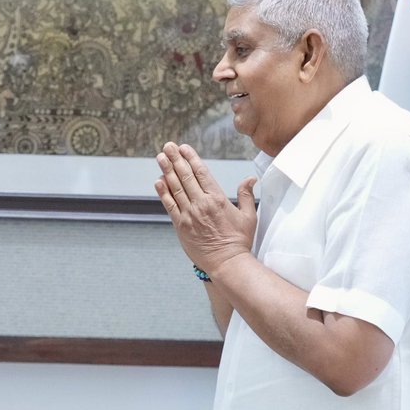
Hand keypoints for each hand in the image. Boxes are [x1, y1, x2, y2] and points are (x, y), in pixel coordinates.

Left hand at [154, 142, 257, 277]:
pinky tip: (159, 181)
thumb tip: (250, 179)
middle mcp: (202, 204)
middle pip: (186, 176)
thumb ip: (246, 195)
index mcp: (218, 199)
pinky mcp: (181, 227)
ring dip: (167, 171)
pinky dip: (163, 193)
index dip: (191, 158)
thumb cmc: (239, 241)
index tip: (184, 148)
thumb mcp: (248, 216)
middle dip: (176, 159)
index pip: (201, 173)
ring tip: (161, 157)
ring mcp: (189, 215)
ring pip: (176, 188)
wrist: (227, 263)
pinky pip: (170, 206)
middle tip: (168, 146)